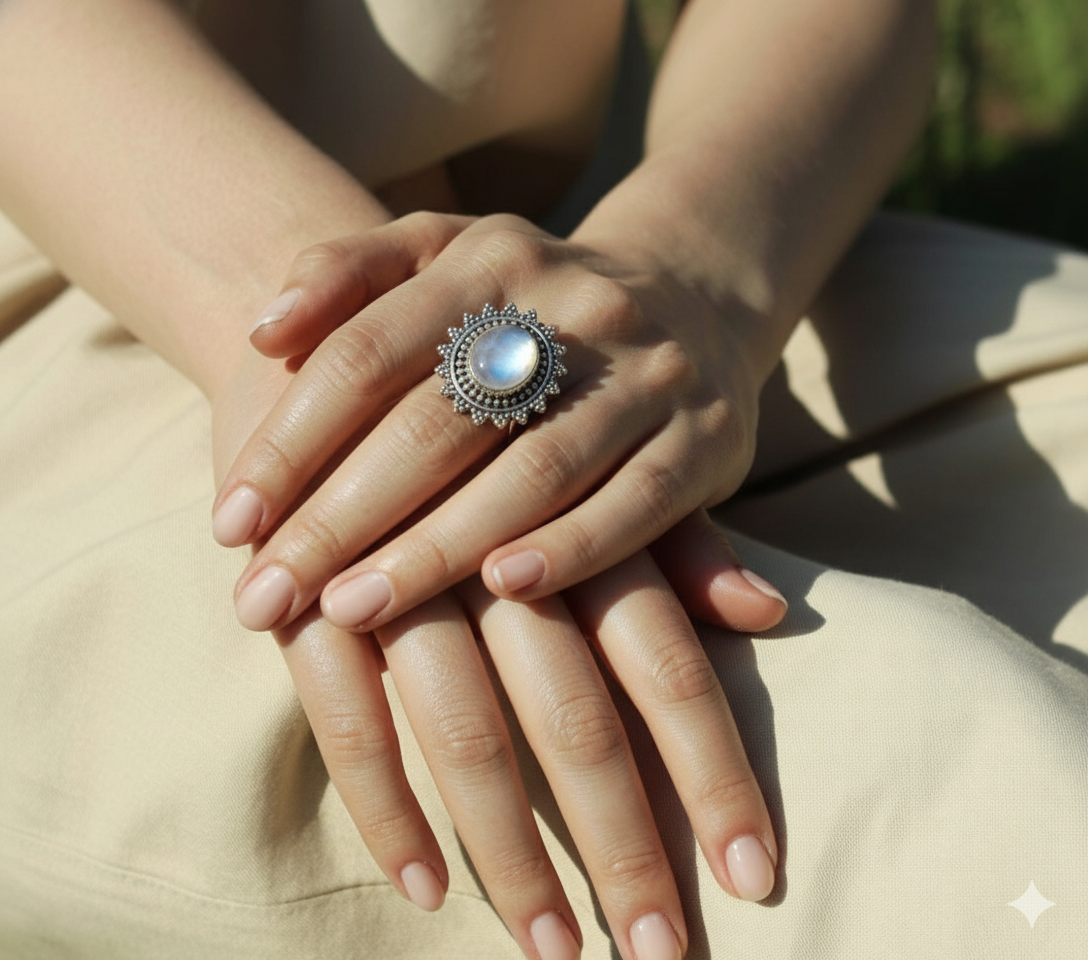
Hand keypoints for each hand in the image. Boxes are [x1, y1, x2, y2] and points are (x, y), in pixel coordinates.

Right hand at [211, 351, 782, 959]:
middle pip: (577, 719)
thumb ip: (677, 538)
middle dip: (624, 844)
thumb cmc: (496, 410)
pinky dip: (383, 806)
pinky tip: (422, 886)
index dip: (715, 771)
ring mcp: (400, 579)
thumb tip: (769, 613)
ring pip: (462, 735)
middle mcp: (500, 556)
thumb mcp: (594, 454)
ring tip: (554, 953)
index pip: (667, 665)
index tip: (759, 878)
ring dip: (507, 854)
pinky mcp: (312, 596)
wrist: (353, 331)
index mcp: (583, 521)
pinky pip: (346, 718)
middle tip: (661, 959)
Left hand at [212, 212, 771, 634]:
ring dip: (438, 547)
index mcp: (488, 257)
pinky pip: (637, 503)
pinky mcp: (706, 438)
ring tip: (353, 611)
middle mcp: (571, 307)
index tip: (231, 526)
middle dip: (342, 518)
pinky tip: (504, 589)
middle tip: (268, 597)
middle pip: (437, 422)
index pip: (364, 354)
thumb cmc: (534, 302)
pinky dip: (573, 548)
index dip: (290, 443)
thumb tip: (261, 330)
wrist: (693, 297)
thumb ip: (348, 274)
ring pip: (533, 470)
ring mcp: (646, 374)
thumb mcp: (445, 255)